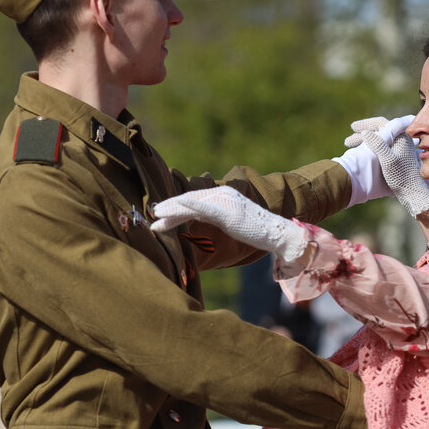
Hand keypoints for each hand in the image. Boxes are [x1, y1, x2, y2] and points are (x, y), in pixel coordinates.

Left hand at [150, 187, 309, 261]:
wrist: (276, 234)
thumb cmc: (255, 232)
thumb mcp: (231, 222)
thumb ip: (214, 218)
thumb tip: (197, 221)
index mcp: (223, 195)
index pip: (194, 200)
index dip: (175, 207)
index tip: (160, 215)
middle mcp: (222, 194)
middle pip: (189, 200)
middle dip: (169, 208)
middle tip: (153, 215)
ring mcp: (224, 202)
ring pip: (191, 203)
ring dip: (171, 209)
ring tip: (156, 215)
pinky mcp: (226, 211)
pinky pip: (202, 208)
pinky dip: (186, 207)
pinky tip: (174, 207)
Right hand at [333, 115, 415, 206]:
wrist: (411, 192)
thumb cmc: (400, 177)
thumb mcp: (387, 160)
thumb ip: (378, 144)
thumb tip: (366, 132)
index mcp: (401, 137)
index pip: (382, 123)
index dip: (366, 124)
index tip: (352, 127)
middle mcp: (401, 140)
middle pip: (379, 132)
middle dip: (363, 135)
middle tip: (348, 141)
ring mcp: (399, 149)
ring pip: (379, 140)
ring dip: (365, 143)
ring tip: (351, 149)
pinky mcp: (396, 157)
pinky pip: (381, 148)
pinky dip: (370, 149)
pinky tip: (361, 155)